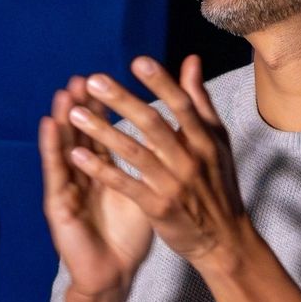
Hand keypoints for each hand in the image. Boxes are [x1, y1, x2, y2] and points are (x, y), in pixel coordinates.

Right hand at [38, 78, 154, 301]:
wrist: (113, 273)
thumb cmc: (129, 233)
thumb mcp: (147, 188)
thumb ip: (156, 159)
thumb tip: (172, 132)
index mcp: (104, 170)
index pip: (103, 131)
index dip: (105, 106)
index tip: (109, 78)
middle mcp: (83, 173)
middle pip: (81, 133)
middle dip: (82, 105)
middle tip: (83, 77)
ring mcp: (68, 186)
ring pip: (65, 145)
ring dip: (63, 118)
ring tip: (65, 93)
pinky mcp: (58, 202)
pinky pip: (55, 170)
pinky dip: (51, 146)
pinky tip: (49, 125)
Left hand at [60, 56, 247, 267]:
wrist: (225, 240)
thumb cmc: (217, 185)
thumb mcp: (215, 141)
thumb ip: (199, 101)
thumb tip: (190, 61)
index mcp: (206, 140)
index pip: (182, 105)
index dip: (161, 83)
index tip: (137, 62)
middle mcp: (191, 160)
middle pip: (153, 125)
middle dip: (122, 101)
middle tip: (94, 81)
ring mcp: (174, 185)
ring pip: (135, 154)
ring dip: (103, 132)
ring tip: (75, 115)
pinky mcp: (159, 208)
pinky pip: (126, 185)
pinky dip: (102, 170)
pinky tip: (78, 156)